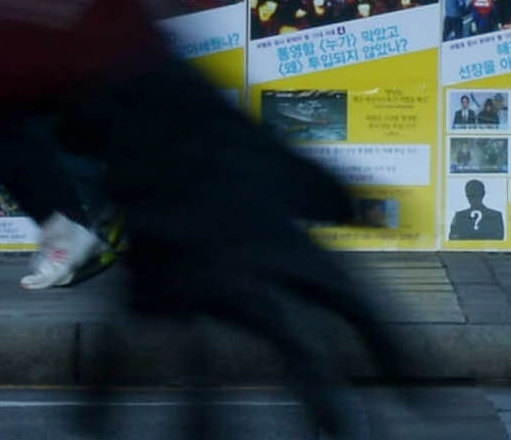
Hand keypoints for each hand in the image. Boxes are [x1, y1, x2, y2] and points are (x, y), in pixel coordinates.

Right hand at [64, 52, 407, 432]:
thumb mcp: (288, 158)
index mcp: (291, 241)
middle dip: (322, 400)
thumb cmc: (224, 135)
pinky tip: (92, 430)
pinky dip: (105, 393)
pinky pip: (120, 349)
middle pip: (294, 346)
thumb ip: (330, 191)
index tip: (418, 390)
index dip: (392, 347)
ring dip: (205, 419)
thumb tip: (362, 212)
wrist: (149, 104)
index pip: (355, 303)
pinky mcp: (141, 284)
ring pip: (202, 366)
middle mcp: (248, 269)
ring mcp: (192, 282)